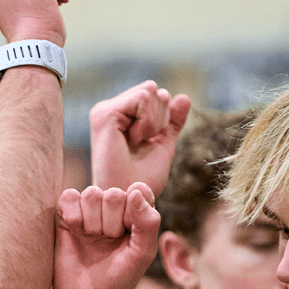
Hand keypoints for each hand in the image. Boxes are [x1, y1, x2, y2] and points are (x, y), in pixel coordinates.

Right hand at [52, 182, 160, 288]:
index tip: (129, 234)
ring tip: (92, 240)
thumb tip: (134, 192)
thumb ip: (148, 223)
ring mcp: (88, 209)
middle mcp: (113, 207)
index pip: (139, 191)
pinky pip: (69, 196)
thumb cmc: (119, 278)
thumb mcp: (143, 254)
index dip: (134, 212)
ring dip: (93, 222)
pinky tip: (75, 232)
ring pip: (91, 194)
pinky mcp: (65, 214)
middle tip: (108, 242)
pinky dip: (73, 216)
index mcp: (136, 212)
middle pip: (113, 194)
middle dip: (112, 223)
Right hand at [90, 81, 190, 196]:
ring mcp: (104, 110)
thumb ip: (172, 122)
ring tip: (135, 143)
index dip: (163, 119)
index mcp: (120, 115)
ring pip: (150, 91)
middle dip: (159, 118)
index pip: (155, 94)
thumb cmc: (142, 179)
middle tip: (141, 144)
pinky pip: (143, 98)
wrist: (130, 198)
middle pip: (154, 90)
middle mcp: (109, 109)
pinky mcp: (105, 114)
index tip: (146, 143)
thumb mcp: (163, 145)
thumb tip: (184, 97)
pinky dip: (147, 122)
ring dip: (153, 122)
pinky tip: (132, 140)